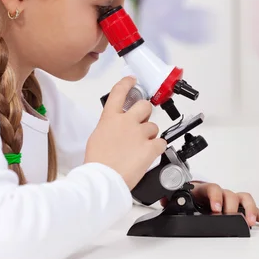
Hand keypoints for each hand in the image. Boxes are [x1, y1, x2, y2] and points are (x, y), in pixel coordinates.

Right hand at [84, 76, 166, 190]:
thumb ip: (110, 126)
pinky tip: (148, 154)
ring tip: (140, 148)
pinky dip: (157, 148)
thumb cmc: (97, 161)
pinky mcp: (150, 147)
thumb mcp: (97, 136)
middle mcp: (127, 121)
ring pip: (153, 127)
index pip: (119, 92)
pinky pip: (161, 142)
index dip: (127, 83)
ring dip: (149, 135)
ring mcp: (140, 134)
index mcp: (110, 118)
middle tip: (141, 123)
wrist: (103, 178)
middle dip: (145, 113)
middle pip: (145, 106)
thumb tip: (116, 127)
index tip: (132, 81)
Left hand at [161, 182, 258, 227]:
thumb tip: (161, 199)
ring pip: (243, 199)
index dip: (215, 198)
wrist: (196, 195)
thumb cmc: (190, 198)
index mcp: (205, 190)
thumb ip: (171, 199)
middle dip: (231, 206)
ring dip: (248, 209)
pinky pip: (251, 208)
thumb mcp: (180, 198)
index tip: (215, 209)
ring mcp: (230, 200)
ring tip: (250, 221)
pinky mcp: (239, 208)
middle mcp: (220, 193)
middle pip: (229, 194)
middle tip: (230, 216)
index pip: (212, 188)